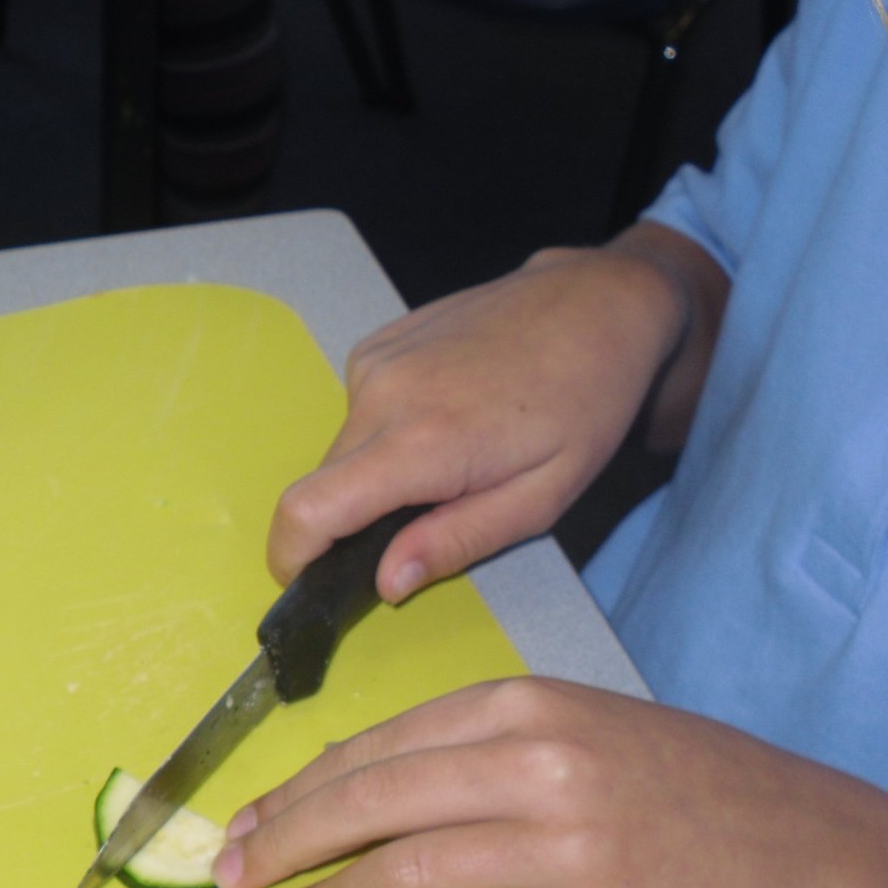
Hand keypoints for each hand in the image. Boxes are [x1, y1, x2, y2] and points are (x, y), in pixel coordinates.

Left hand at [212, 676, 883, 887]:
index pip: (378, 747)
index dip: (298, 789)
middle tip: (231, 874)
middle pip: (373, 804)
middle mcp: (538, 767)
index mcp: (525, 706)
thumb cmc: (672, 779)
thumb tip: (344, 781)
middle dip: (287, 840)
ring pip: (408, 874)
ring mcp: (566, 850)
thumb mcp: (571, 724)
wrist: (795, 843)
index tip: (247, 818)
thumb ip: (466, 745)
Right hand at [266, 228, 713, 602]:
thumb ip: (456, 542)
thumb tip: (385, 583)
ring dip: (376, 474)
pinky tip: (446, 414)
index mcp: (421, 443)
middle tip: (425, 520)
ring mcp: (373, 361)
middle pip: (321, 486)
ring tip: (452, 457)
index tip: (306, 583)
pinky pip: (359, 412)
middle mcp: (381, 394)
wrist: (597, 304)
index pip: (308, 510)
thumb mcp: (541, 499)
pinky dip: (387, 431)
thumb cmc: (585, 406)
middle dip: (351, 521)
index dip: (290, 557)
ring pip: (341, 451)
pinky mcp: (376, 343)